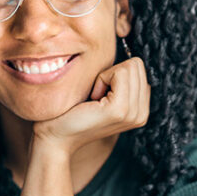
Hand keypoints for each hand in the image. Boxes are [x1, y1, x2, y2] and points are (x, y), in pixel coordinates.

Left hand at [32, 57, 150, 156]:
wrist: (55, 137)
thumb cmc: (72, 112)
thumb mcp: (103, 95)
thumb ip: (120, 81)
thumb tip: (127, 57)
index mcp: (140, 109)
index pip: (139, 69)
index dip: (115, 73)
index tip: (99, 94)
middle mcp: (141, 113)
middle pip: (137, 65)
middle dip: (112, 73)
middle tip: (95, 95)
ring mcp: (133, 113)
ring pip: (130, 66)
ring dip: (106, 76)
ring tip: (94, 98)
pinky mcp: (120, 109)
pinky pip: (119, 72)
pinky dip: (102, 78)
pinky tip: (92, 98)